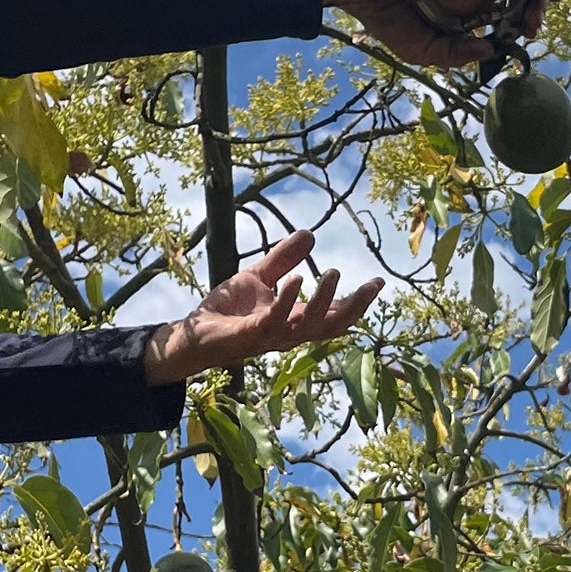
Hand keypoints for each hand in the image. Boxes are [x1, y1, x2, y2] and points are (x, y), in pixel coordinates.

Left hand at [142, 229, 380, 382]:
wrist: (192, 334)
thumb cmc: (228, 312)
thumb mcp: (258, 277)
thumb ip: (283, 259)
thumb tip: (310, 234)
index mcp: (295, 321)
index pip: (334, 316)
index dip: (357, 302)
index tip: (378, 282)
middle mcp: (289, 333)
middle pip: (331, 327)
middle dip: (354, 307)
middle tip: (372, 285)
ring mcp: (271, 336)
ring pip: (308, 326)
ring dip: (324, 300)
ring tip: (333, 271)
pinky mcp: (249, 335)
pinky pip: (274, 321)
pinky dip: (287, 300)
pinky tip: (297, 279)